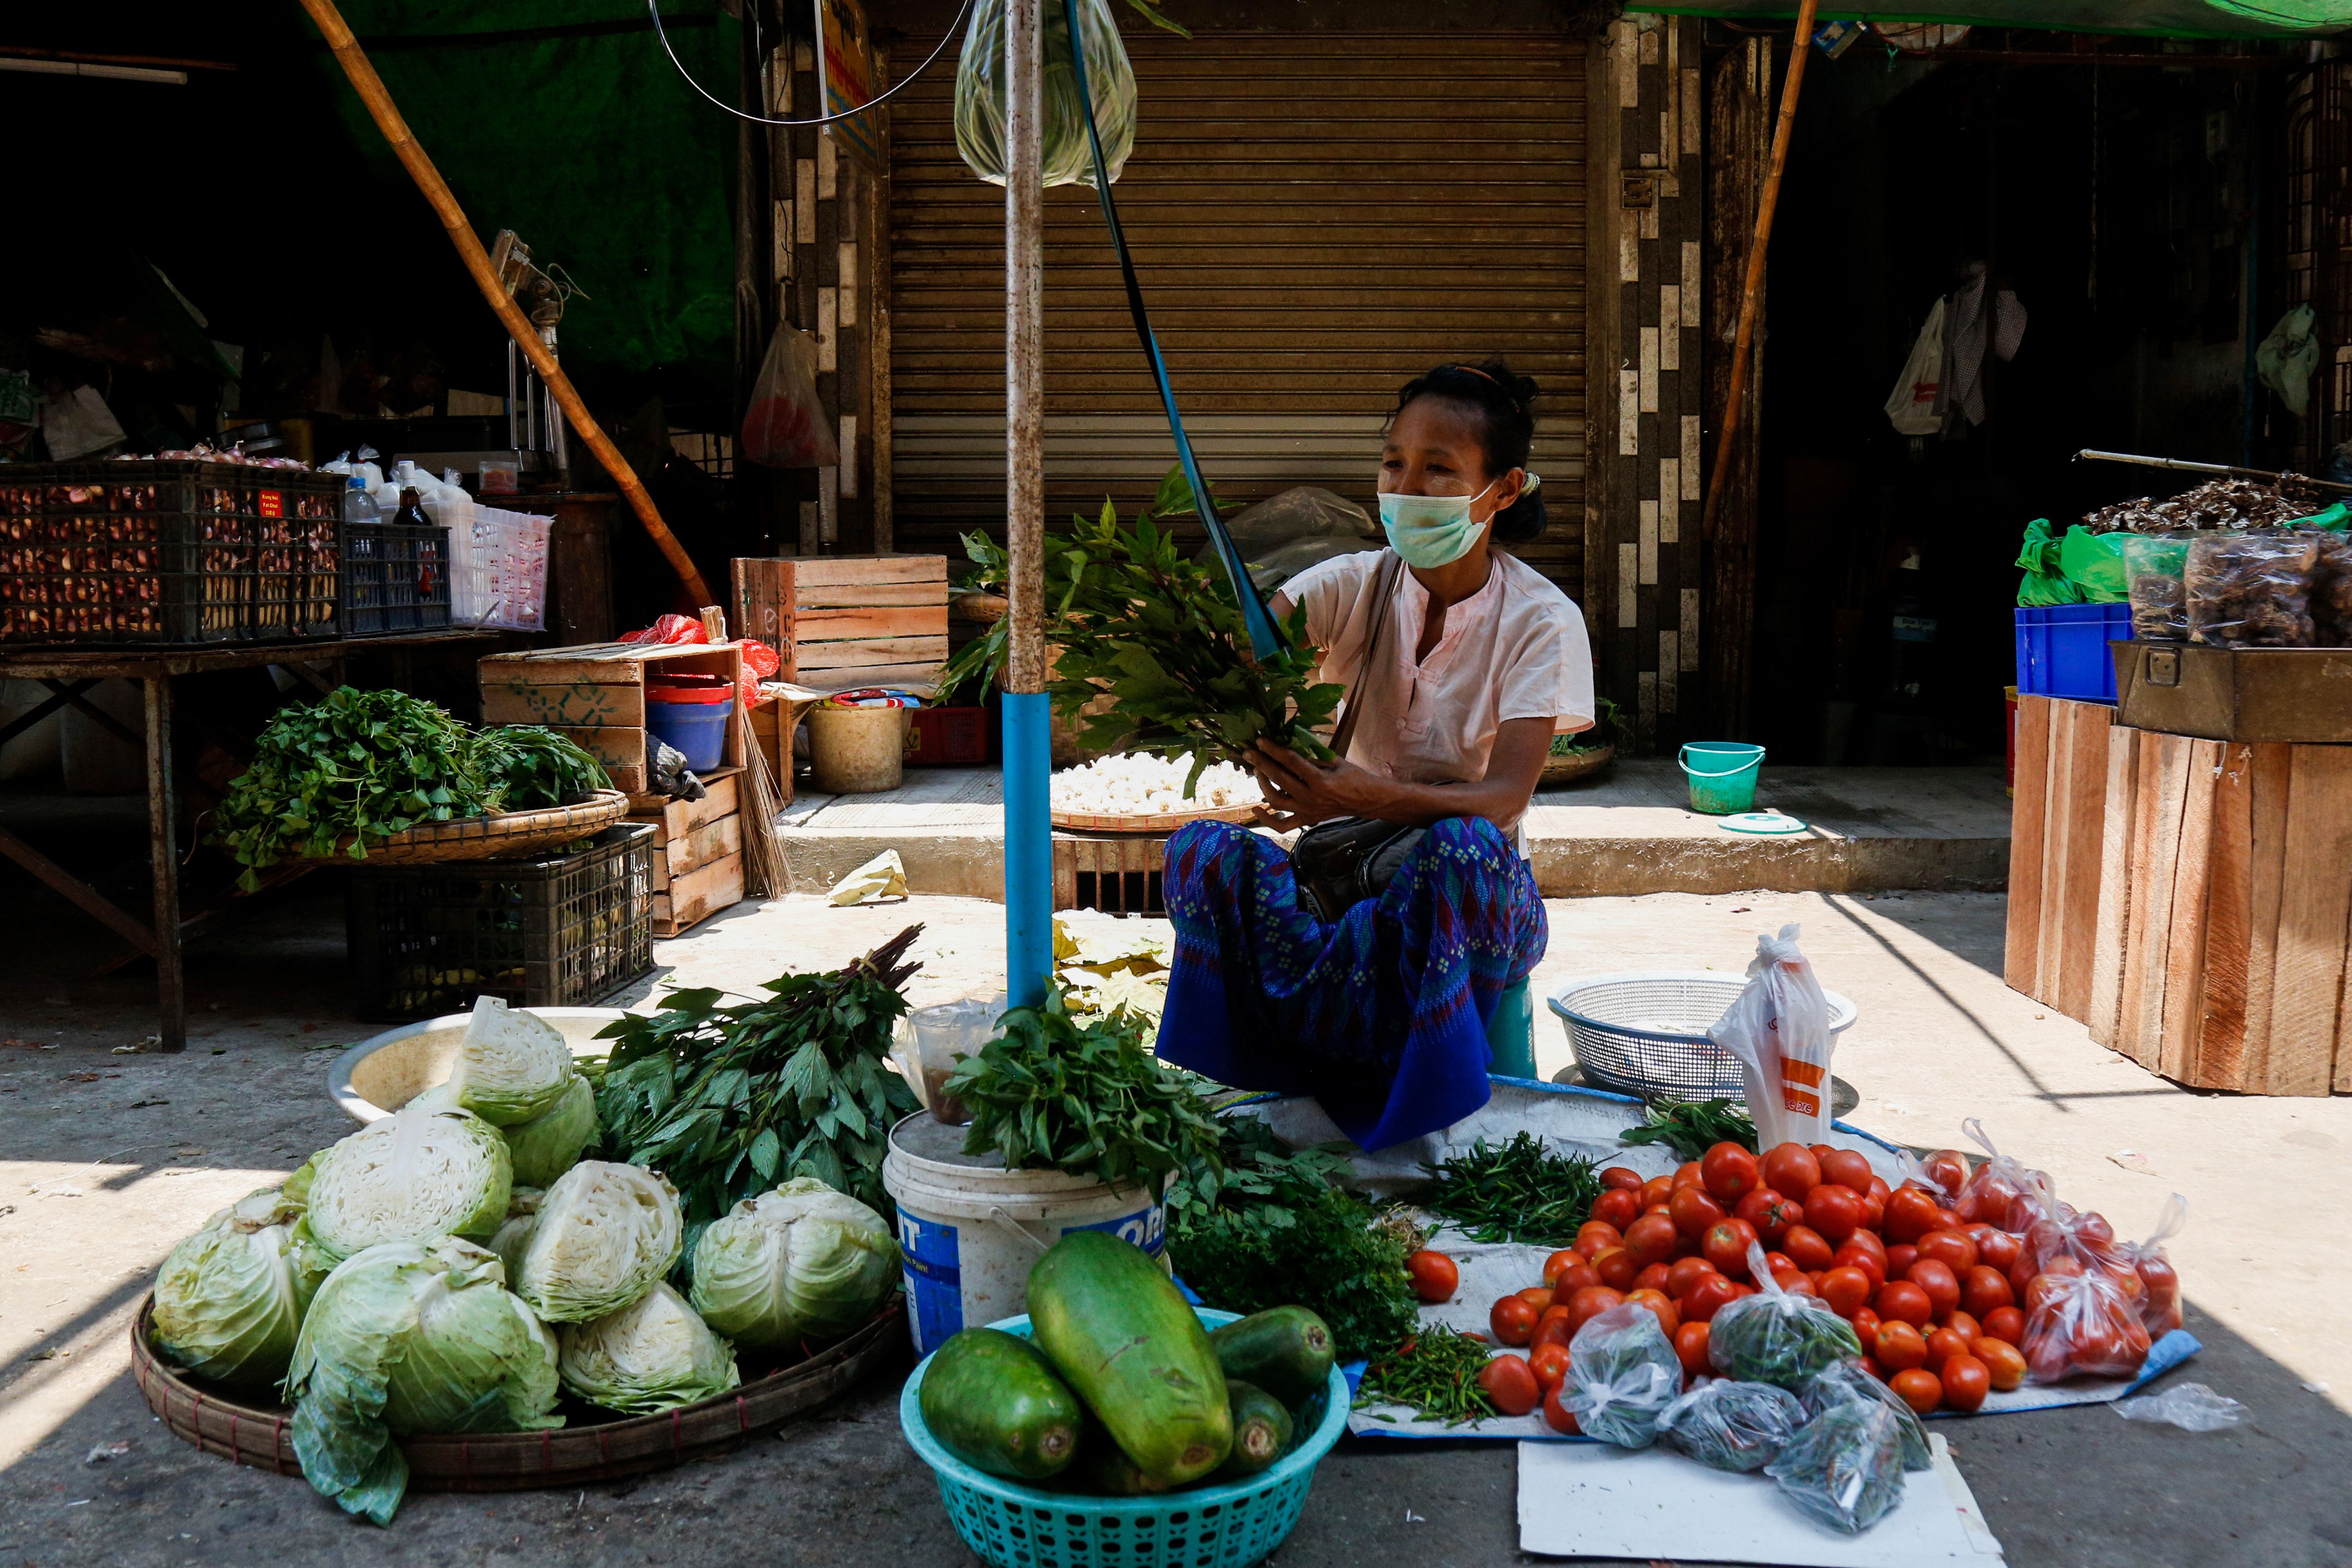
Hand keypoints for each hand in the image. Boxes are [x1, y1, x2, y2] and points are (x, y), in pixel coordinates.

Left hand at [1246, 739, 1384, 828]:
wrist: (1367, 801)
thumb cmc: (1353, 777)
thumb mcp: (1335, 760)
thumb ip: (1312, 755)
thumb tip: (1288, 744)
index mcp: (1321, 781)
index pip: (1291, 762)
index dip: (1274, 750)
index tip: (1260, 741)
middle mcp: (1311, 798)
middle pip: (1280, 780)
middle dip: (1262, 764)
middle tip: (1249, 753)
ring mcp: (1307, 811)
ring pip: (1276, 801)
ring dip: (1263, 786)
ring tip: (1257, 772)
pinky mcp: (1307, 820)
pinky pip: (1283, 825)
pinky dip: (1267, 820)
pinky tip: (1256, 809)